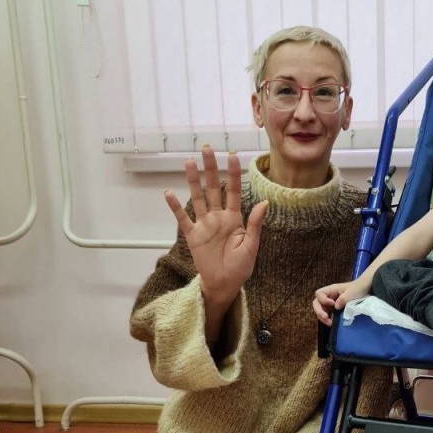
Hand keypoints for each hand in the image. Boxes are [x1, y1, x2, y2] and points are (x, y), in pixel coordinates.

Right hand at [164, 146, 268, 306]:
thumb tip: (264, 202)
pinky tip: (168, 194)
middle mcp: (218, 217)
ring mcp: (204, 225)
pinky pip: (183, 219)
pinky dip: (175, 207)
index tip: (232, 155)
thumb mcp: (251, 246)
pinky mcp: (193, 236)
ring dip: (192, 180)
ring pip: (198, 198)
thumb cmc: (240, 267)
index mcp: (234, 218)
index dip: (233, 173)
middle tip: (207, 149)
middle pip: (213, 187)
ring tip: (188, 162)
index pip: (234, 191)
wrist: (225, 284)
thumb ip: (255, 224)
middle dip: (210, 168)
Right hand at [313, 279, 369, 325]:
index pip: (319, 294)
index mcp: (331, 290)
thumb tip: (335, 306)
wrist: (366, 289)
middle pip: (317, 303)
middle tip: (325, 317)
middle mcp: (329, 296)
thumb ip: (343, 299)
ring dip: (323, 317)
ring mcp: (331, 303)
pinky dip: (328, 319)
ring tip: (330, 323)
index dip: (323, 300)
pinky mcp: (335, 309)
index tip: (332, 304)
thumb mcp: (352, 292)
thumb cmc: (358, 288)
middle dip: (319, 311)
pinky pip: (327, 314)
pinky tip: (332, 323)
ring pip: (321, 310)